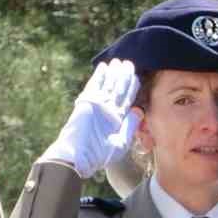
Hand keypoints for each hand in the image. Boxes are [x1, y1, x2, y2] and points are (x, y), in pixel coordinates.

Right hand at [41, 59, 141, 177]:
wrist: (78, 156)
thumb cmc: (100, 155)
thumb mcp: (121, 143)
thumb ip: (131, 127)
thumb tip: (138, 110)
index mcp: (118, 119)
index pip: (128, 99)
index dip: (132, 87)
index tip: (137, 76)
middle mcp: (109, 109)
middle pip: (119, 88)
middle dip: (124, 76)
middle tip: (129, 63)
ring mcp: (98, 104)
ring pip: (108, 85)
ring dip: (114, 73)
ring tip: (119, 61)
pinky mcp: (87, 102)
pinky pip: (94, 86)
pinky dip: (99, 76)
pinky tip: (104, 66)